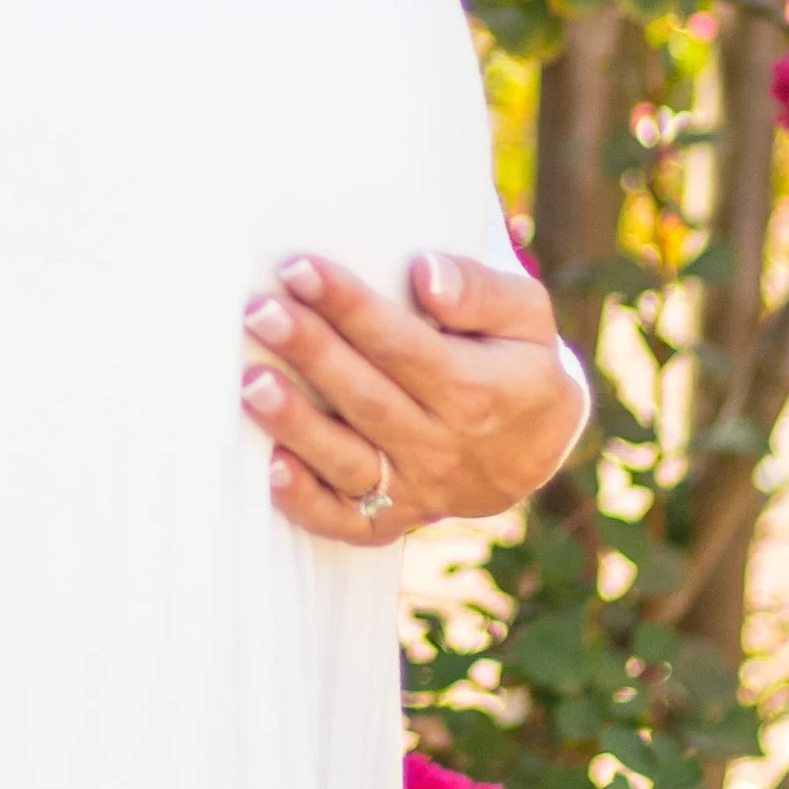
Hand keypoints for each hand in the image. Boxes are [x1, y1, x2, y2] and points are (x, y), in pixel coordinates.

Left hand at [238, 249, 586, 547]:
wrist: (537, 445)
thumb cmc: (518, 359)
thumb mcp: (526, 313)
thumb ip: (481, 289)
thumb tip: (424, 273)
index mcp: (477, 389)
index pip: (403, 345)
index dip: (349, 306)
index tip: (299, 267)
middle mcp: (444, 445)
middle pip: (367, 398)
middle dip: (310, 353)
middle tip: (258, 311)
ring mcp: (416, 489)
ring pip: (348, 462)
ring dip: (297, 425)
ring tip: (251, 384)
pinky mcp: (392, 520)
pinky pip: (344, 521)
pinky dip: (305, 502)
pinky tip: (269, 471)